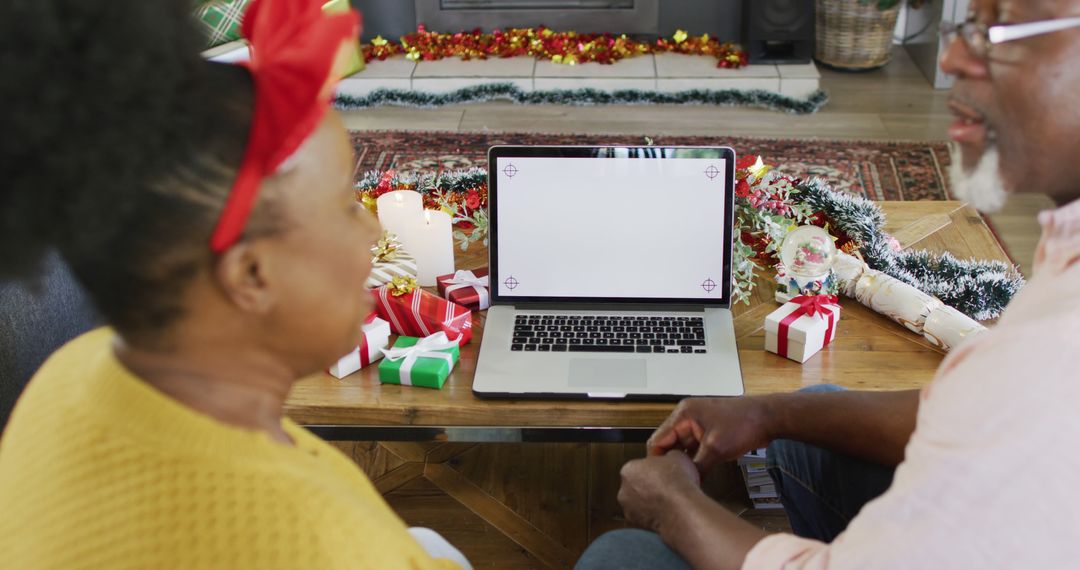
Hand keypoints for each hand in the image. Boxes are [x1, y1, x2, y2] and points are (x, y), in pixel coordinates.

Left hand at [617, 451, 701, 533]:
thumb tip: (670, 458)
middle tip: (667, 486)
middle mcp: (624, 490)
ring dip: (651, 502)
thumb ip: (667, 456)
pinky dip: (655, 515)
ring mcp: (629, 510)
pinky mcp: (638, 525)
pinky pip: (646, 517)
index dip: (653, 469)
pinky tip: (669, 511)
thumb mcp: (676, 456)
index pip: (639, 467)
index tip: (664, 472)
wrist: (681, 509)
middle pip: (636, 485)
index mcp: (628, 469)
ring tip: (669, 500)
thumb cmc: (676, 482)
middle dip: (649, 486)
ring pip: (640, 503)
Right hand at [648, 397, 773, 474]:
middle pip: (669, 445)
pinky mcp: (708, 434)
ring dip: (685, 463)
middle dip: (672, 463)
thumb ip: (697, 467)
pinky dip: (695, 462)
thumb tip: (686, 484)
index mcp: (683, 415)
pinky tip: (697, 474)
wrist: (769, 418)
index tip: (662, 479)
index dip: (658, 461)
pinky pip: (694, 450)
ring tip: (686, 480)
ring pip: (682, 449)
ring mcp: (698, 426)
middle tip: (676, 482)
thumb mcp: (716, 449)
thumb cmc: (744, 424)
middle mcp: (687, 418)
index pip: (657, 440)